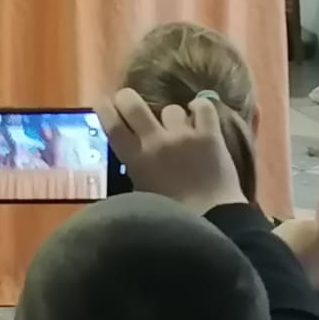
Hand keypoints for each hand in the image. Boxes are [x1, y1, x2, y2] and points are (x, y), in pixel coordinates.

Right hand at [96, 88, 246, 214]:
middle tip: (130, 104)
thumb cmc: (172, 214)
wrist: (214, 221)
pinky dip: (199, 108)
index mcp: (135, 158)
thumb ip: (133, 166)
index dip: (104, 107)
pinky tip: (197, 114)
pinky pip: (203, 107)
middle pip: (131, 103)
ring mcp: (183, 136)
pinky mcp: (210, 136)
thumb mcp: (141, 190)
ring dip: (172, 118)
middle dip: (127, 98)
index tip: (104, 103)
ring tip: (179, 130)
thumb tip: (129, 149)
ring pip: (171, 109)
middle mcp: (155, 141)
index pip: (111, 122)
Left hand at [273, 177, 318, 291]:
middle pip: (318, 225)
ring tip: (307, 264)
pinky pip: (290, 235)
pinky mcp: (275, 230)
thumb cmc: (304, 272)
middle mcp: (304, 222)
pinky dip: (294, 244)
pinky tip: (293, 260)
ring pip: (303, 230)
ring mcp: (288, 224)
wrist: (269, 272)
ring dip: (306, 242)